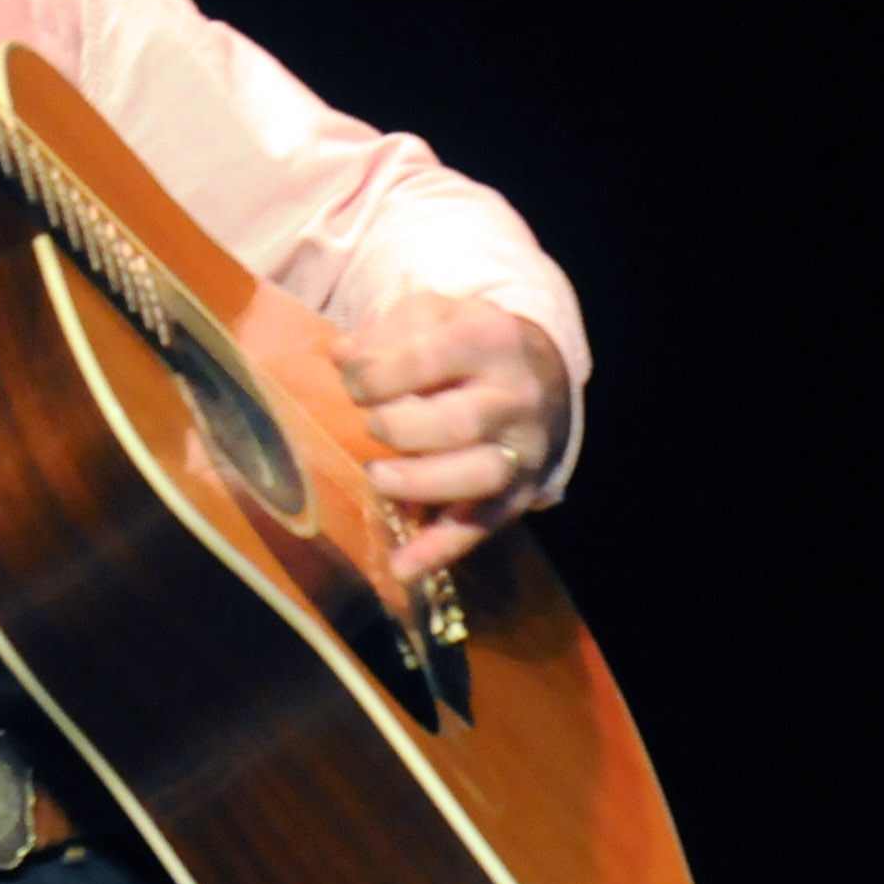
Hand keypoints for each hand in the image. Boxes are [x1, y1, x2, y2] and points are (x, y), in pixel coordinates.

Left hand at [332, 292, 571, 582]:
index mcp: (491, 339)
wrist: (539, 371)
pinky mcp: (518, 494)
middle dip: (398, 428)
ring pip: (478, 476)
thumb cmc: (464, 341)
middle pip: (458, 422)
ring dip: (419, 484)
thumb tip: (344, 356)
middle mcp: (515, 396)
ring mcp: (522, 449)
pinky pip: (482, 526)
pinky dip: (441, 550)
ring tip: (377, 477)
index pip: (428, 357)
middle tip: (372, 426)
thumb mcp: (432, 315)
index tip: (352, 382)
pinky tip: (403, 568)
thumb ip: (386, 332)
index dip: (377, 374)